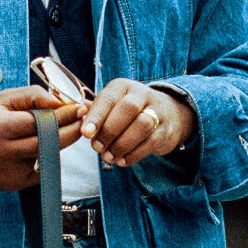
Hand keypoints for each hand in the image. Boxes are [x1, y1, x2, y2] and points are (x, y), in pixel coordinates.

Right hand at [0, 87, 84, 191]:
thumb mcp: (2, 99)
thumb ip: (31, 95)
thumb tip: (58, 100)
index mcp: (1, 127)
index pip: (41, 122)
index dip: (64, 115)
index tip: (80, 107)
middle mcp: (6, 152)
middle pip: (50, 143)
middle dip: (72, 130)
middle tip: (85, 119)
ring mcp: (10, 171)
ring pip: (48, 157)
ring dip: (62, 143)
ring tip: (70, 129)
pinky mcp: (14, 184)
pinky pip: (41, 171)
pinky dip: (48, 158)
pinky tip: (48, 146)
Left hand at [80, 79, 195, 167]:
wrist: (167, 113)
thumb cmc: (128, 111)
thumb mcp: (113, 105)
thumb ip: (96, 111)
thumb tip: (80, 118)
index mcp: (123, 86)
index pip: (108, 98)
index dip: (96, 116)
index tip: (85, 133)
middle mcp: (141, 94)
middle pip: (128, 108)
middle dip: (110, 130)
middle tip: (97, 147)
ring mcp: (157, 111)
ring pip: (142, 125)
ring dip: (122, 144)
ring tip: (109, 157)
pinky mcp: (166, 129)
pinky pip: (151, 142)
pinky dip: (134, 154)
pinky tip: (122, 160)